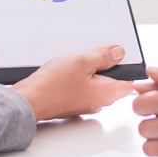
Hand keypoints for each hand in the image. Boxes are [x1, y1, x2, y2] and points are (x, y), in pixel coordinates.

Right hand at [12, 45, 132, 120]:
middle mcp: (98, 102)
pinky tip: (65, 69)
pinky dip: (76, 77)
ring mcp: (83, 103)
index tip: (118, 54)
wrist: (28, 100)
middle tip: (92, 55)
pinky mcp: (70, 103)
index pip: (129, 81)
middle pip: (111, 81)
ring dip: (88, 71)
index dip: (126, 66)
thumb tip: (118, 53)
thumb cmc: (53, 86)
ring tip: (75, 62)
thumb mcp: (83, 61)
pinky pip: (80, 87)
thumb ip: (104, 57)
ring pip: (94, 83)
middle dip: (105, 66)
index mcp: (107, 94)